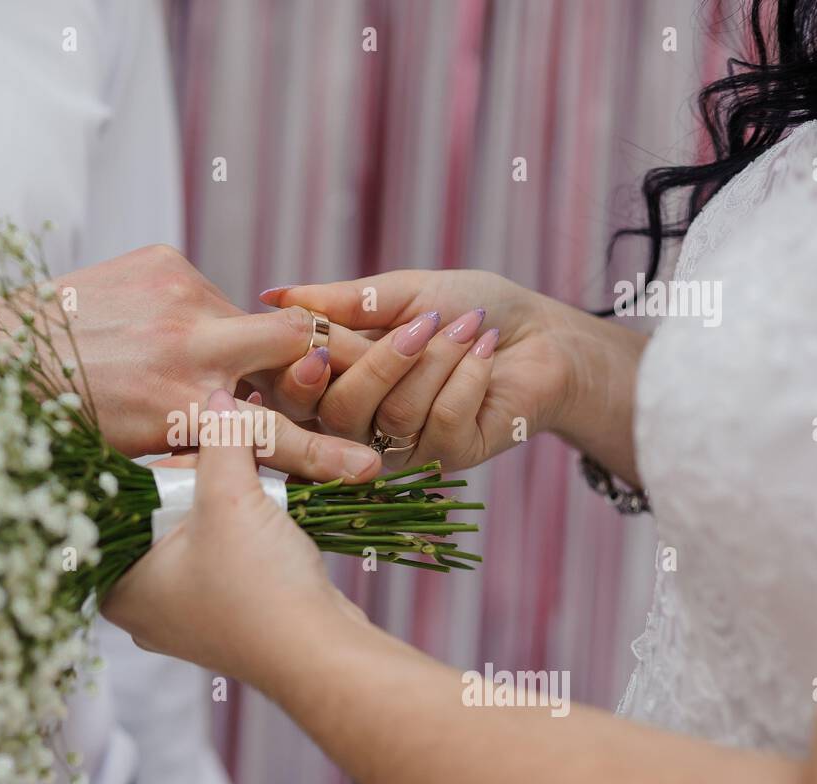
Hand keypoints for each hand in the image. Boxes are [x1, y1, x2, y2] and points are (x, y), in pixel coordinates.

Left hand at [0, 244, 381, 482]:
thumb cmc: (59, 416)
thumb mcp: (136, 453)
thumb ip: (200, 445)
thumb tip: (246, 443)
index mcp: (183, 407)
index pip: (277, 434)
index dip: (328, 454)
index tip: (367, 465)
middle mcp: (192, 346)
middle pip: (293, 343)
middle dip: (307, 359)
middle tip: (304, 374)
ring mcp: (180, 295)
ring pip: (246, 318)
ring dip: (232, 341)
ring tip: (178, 358)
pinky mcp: (163, 259)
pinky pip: (206, 289)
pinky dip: (194, 312)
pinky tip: (152, 329)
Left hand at [102, 388, 361, 680]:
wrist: (320, 653)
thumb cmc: (258, 587)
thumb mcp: (230, 498)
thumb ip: (219, 440)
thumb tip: (218, 399)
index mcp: (117, 586)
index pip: (123, 502)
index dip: (163, 466)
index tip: (196, 450)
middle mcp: (141, 607)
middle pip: (160, 515)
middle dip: (201, 482)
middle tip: (231, 464)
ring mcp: (183, 616)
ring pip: (196, 533)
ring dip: (227, 504)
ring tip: (254, 485)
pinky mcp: (223, 617)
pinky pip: (222, 556)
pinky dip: (244, 532)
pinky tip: (268, 516)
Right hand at [261, 270, 575, 471]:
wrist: (541, 332)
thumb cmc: (467, 305)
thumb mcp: (402, 292)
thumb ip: (342, 301)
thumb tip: (275, 296)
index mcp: (339, 382)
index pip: (295, 394)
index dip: (300, 373)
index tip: (320, 339)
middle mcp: (362, 425)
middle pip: (339, 412)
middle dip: (383, 361)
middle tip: (424, 322)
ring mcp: (404, 447)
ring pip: (396, 413)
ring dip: (438, 359)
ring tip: (470, 326)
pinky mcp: (449, 458)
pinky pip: (442, 420)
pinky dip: (468, 375)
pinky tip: (487, 350)